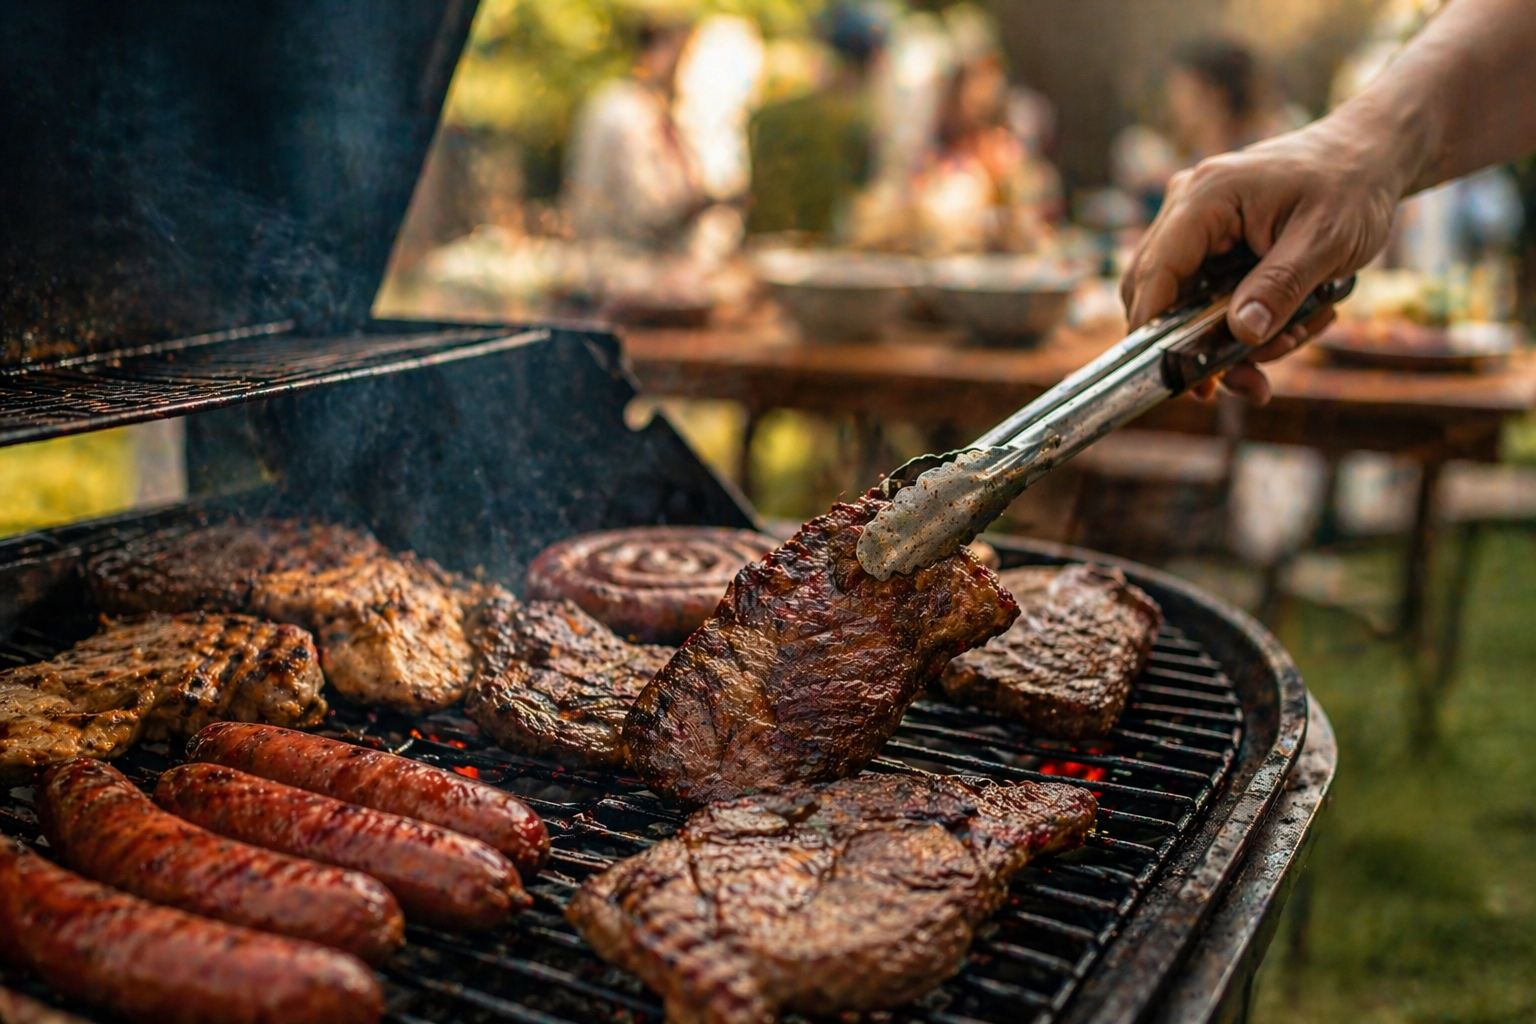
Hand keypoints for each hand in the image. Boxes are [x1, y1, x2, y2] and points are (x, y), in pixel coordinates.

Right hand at [1121, 118, 1403, 403]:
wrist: (1370, 155)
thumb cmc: (1353, 186)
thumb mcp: (1327, 241)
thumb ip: (1280, 287)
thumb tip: (1240, 334)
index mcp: (1207, 197)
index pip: (1155, 273)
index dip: (1155, 330)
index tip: (1174, 379)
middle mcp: (1188, 206)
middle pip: (1158, 293)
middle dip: (1198, 344)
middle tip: (1248, 382)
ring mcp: (1197, 223)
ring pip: (1183, 301)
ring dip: (1228, 338)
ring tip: (1289, 346)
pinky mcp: (1212, 240)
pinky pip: (1206, 294)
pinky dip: (1240, 320)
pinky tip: (1286, 328)